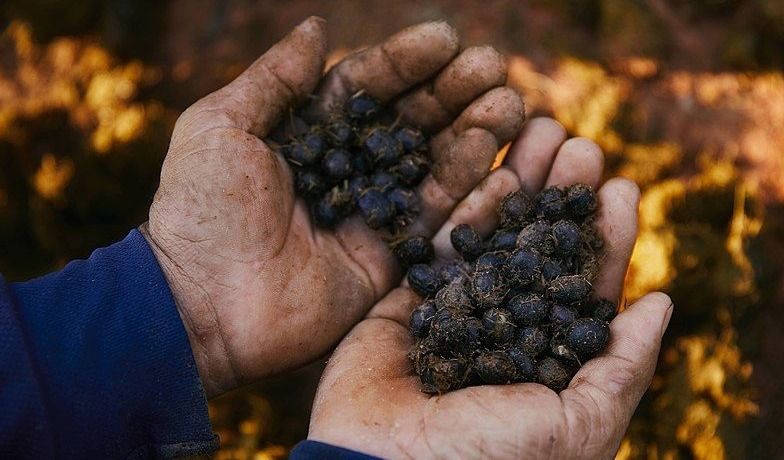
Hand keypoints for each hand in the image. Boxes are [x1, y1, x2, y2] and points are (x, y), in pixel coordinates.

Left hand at [141, 17, 524, 396]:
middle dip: (452, 93)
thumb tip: (316, 27)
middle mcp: (346, 173)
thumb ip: (275, 79)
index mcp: (309, 136)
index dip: (407, 62)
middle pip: (410, 124)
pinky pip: (436, 225)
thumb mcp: (221, 127)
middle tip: (493, 68)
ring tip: (507, 106)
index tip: (447, 37)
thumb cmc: (201, 210)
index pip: (368, 88)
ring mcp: (370, 218)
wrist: (200, 306)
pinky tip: (499, 164)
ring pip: (432, 169)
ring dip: (473, 136)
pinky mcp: (386, 264)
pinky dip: (470, 196)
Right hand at [307, 122, 674, 458]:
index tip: (620, 189)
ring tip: (541, 135)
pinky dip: (463, 209)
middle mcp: (503, 331)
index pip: (586, 289)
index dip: (606, 238)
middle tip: (582, 148)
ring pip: (492, 238)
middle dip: (562, 199)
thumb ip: (621, 365)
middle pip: (539, 251)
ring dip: (518, 186)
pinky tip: (493, 171)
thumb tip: (662, 303)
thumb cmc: (490, 459)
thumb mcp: (580, 424)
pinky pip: (438, 247)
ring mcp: (454, 314)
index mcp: (549, 362)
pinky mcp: (405, 302)